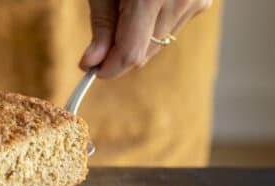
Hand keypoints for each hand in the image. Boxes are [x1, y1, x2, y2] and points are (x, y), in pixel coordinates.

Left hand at [80, 0, 211, 78]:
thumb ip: (102, 24)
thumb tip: (93, 62)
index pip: (131, 55)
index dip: (109, 68)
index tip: (91, 70)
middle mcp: (179, 0)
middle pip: (145, 54)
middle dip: (119, 53)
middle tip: (101, 40)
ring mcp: (196, 1)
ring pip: (158, 44)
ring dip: (137, 39)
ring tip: (127, 7)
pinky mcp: (202, 1)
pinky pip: (171, 29)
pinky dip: (153, 26)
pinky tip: (146, 3)